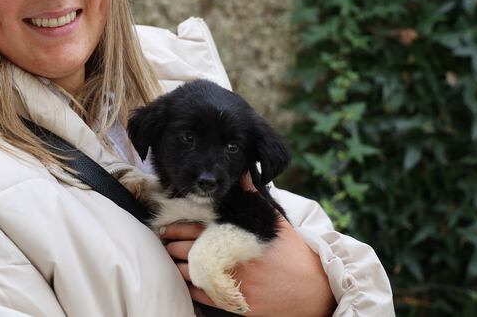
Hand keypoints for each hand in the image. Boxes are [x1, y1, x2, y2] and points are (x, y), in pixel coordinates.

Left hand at [160, 175, 335, 316]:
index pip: (194, 227)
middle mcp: (231, 257)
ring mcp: (232, 281)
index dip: (175, 227)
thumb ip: (251, 195)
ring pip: (190, 273)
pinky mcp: (235, 303)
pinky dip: (189, 288)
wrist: (314, 288)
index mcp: (236, 235)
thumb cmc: (291, 252)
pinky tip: (185, 282)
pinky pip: (202, 296)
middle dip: (170, 245)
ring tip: (170, 261)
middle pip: (186, 249)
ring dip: (176, 266)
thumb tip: (241, 171)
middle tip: (162, 242)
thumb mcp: (272, 219)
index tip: (164, 226)